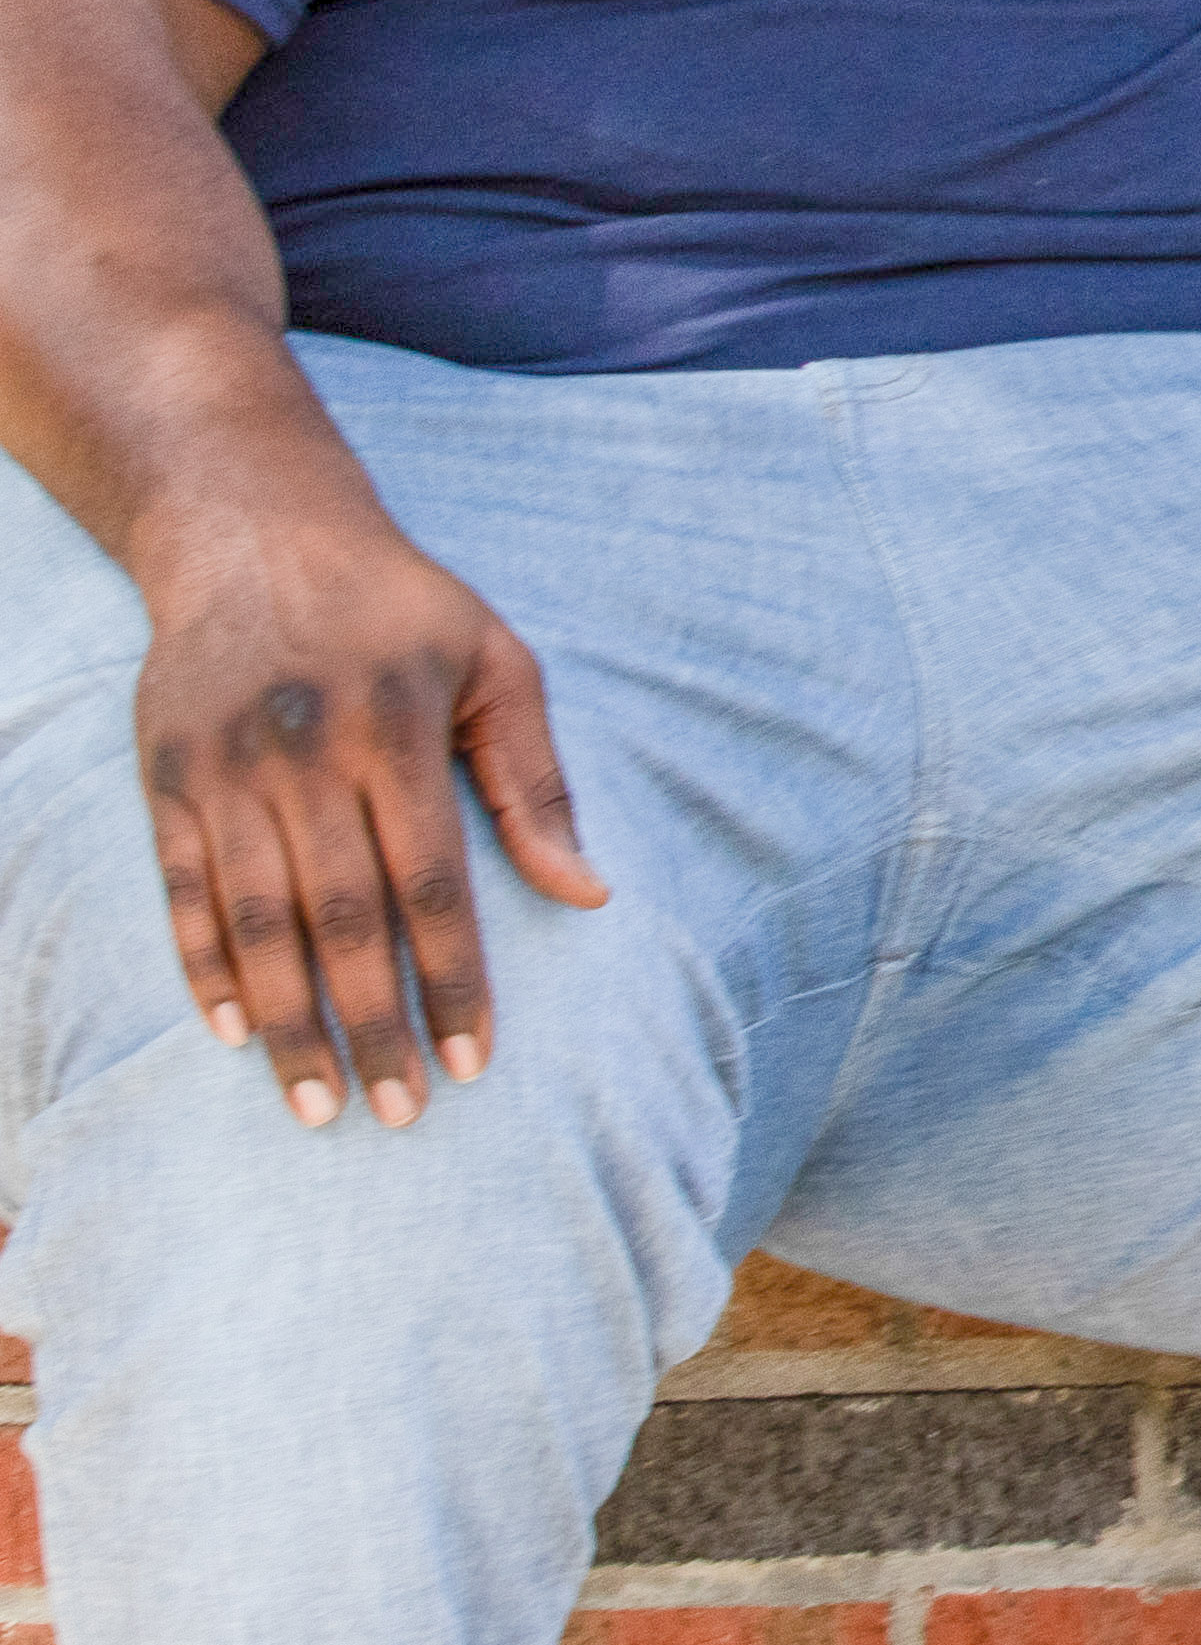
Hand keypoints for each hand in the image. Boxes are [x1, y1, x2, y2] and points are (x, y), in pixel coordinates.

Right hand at [130, 496, 607, 1127]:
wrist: (253, 531)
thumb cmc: (402, 607)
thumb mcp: (497, 663)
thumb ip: (536, 780)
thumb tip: (591, 893)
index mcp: (399, 728)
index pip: (433, 885)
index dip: (454, 980)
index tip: (474, 1063)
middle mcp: (307, 754)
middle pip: (343, 919)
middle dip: (374, 1025)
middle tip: (403, 1113)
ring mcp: (225, 768)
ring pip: (256, 922)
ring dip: (287, 1022)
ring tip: (319, 1105)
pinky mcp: (166, 776)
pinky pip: (181, 890)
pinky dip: (203, 967)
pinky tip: (233, 1034)